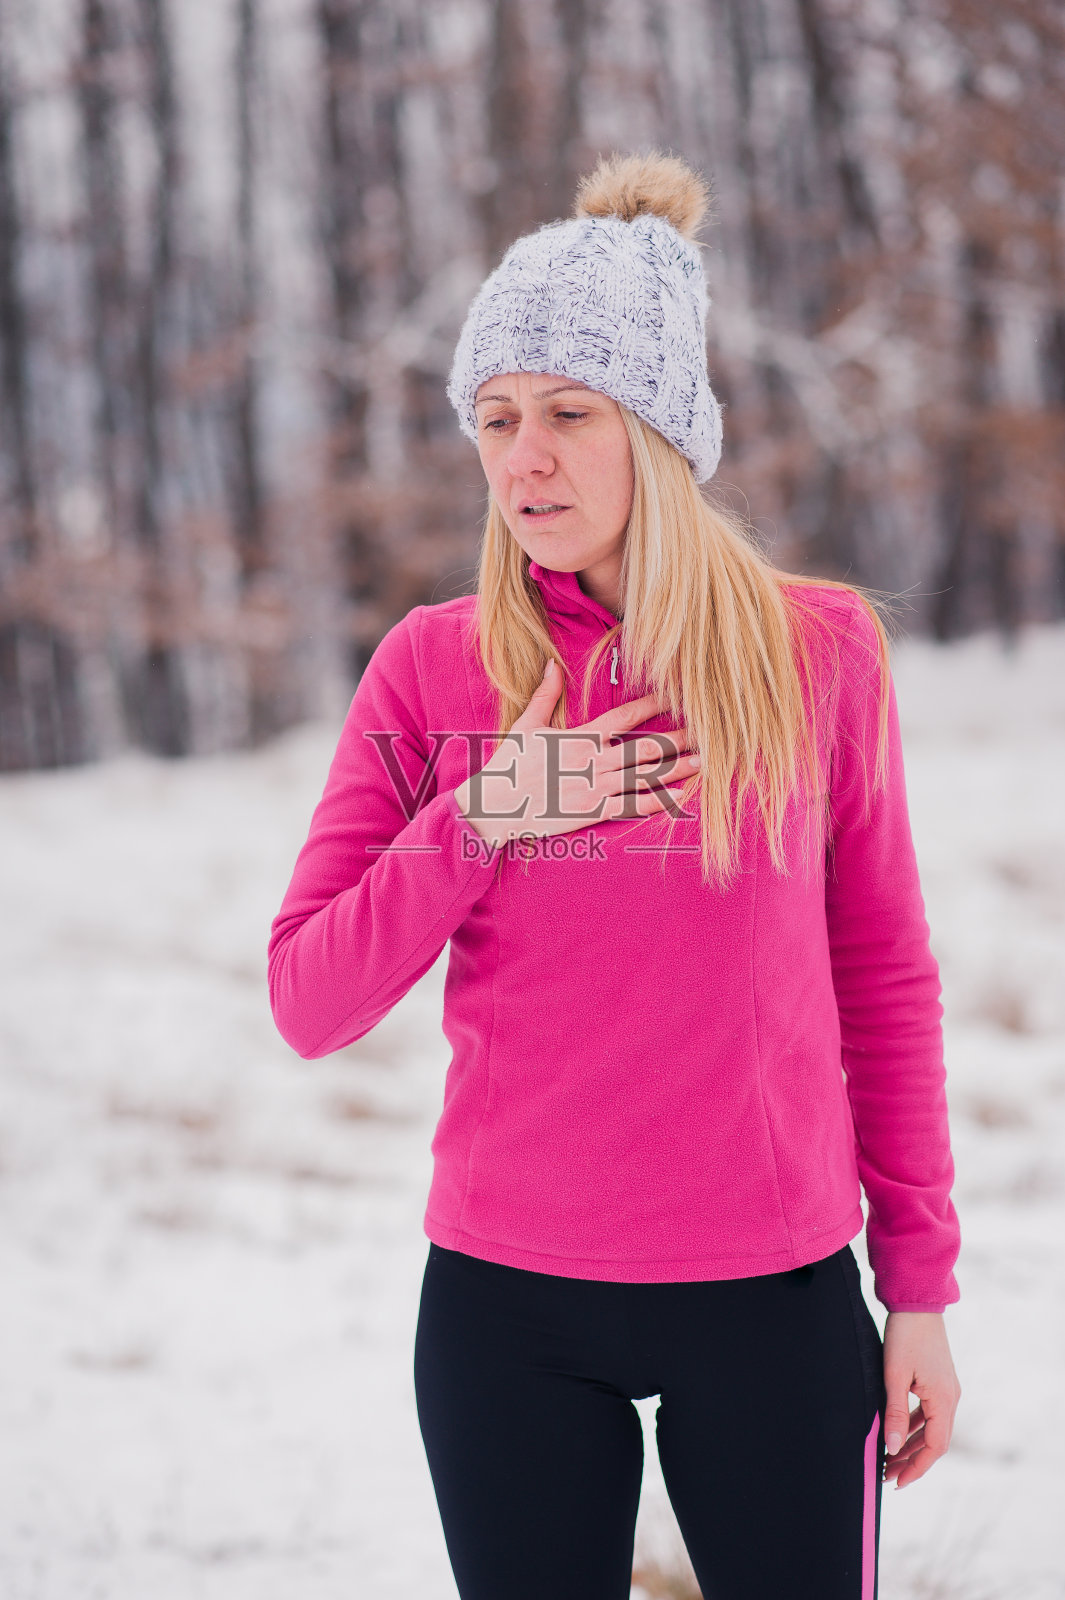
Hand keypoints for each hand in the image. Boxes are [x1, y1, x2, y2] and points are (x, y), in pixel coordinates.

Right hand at [453, 658, 699, 850]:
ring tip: (706, 762)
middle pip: (646, 748)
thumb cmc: (510, 764)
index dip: (653, 705)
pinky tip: (680, 796)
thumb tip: (553, 662)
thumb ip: (545, 694)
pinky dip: (658, 802)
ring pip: (646, 777)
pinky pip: (633, 807)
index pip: (625, 717)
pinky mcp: (593, 813)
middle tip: (707, 732)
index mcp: (580, 738)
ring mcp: (595, 789)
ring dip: (678, 769)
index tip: (676, 697)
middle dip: (678, 739)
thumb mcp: (526, 725)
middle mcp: (593, 762)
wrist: (495, 806)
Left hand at [882, 1312, 960, 1488]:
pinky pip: (928, 1412)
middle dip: (911, 1460)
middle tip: (886, 1475)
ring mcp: (946, 1389)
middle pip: (934, 1441)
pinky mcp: (938, 1380)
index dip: (916, 1468)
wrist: (916, 1301)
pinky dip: (913, 1425)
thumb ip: (894, 1413)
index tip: (897, 1482)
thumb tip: (892, 1448)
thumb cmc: (905, 1335)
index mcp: (943, 1400)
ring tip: (888, 1458)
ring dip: (911, 1444)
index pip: (934, 1447)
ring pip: (930, 1427)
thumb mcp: (894, 1375)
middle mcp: (950, 1398)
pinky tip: (897, 1431)